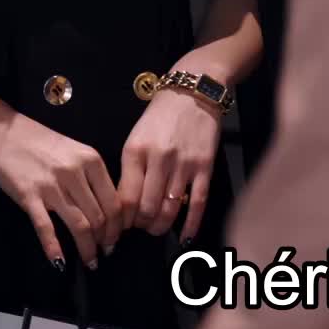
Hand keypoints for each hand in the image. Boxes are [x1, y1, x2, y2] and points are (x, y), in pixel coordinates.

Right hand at [0, 67, 121, 267]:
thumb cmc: (36, 139)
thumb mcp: (72, 149)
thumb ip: (89, 174)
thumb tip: (105, 206)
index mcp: (90, 159)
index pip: (114, 200)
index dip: (118, 225)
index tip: (116, 237)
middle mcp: (75, 172)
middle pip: (101, 217)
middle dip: (106, 240)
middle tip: (105, 252)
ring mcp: (51, 185)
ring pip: (80, 225)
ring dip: (88, 248)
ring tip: (90, 261)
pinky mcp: (28, 196)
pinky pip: (46, 228)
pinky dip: (54, 249)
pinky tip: (59, 263)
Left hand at [119, 84, 221, 239]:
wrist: (192, 92)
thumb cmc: (160, 116)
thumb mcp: (135, 138)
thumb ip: (130, 169)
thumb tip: (126, 205)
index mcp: (136, 151)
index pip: (125, 198)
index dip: (123, 220)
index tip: (122, 225)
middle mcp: (158, 159)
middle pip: (147, 208)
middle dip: (142, 225)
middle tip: (142, 227)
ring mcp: (184, 164)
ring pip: (170, 209)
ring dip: (161, 226)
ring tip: (158, 228)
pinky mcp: (205, 167)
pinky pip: (198, 203)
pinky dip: (191, 224)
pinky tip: (186, 237)